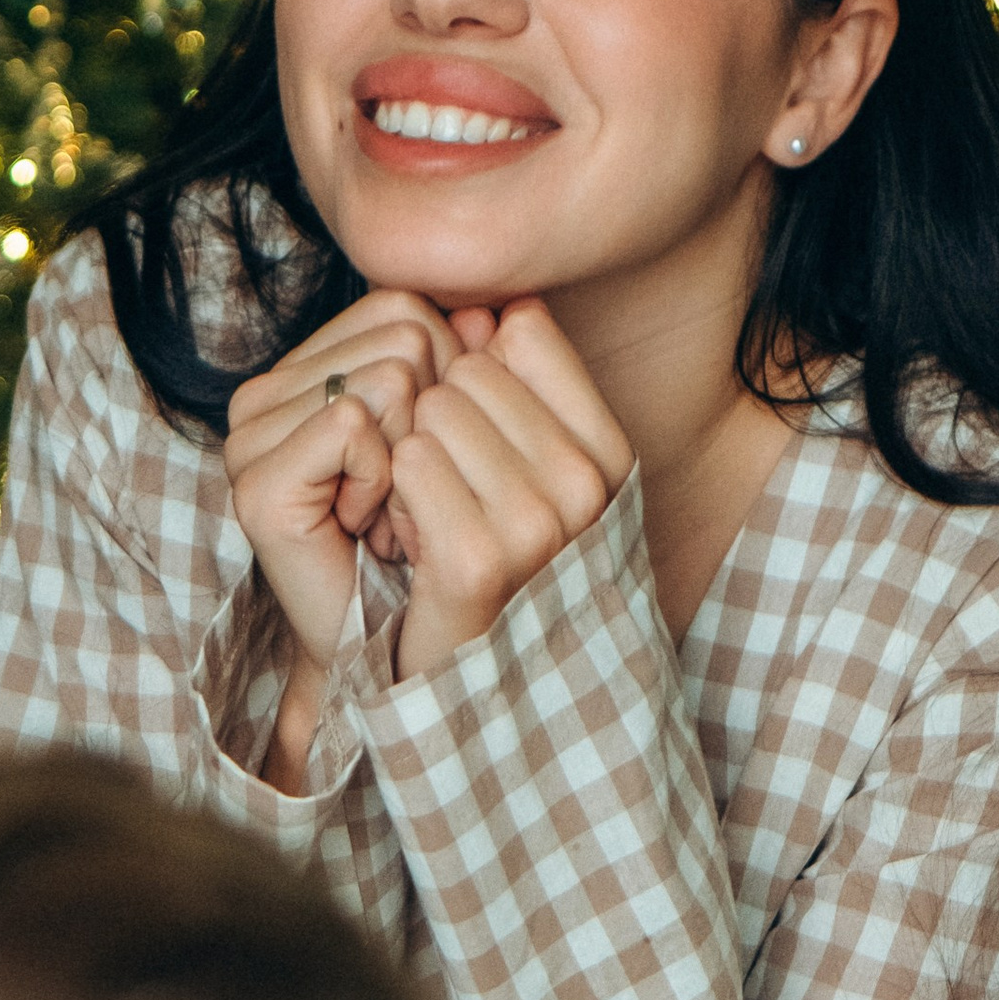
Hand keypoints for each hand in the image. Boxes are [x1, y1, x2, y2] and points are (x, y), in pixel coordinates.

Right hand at [225, 289, 463, 681]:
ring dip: (411, 456)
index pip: (403, 306)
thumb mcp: (454, 437)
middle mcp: (263, 393)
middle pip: (402, 332)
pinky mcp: (257, 482)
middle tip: (403, 493)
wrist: (391, 641)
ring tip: (385, 512)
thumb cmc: (427, 540)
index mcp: (300, 369)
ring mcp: (250, 437)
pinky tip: (364, 526)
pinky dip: (383, 480)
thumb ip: (468, 366)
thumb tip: (496, 312)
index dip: (444, 378)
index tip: (421, 458)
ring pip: (388, 374)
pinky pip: (354, 423)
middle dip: (431, 418)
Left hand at [385, 300, 631, 686]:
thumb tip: (481, 308)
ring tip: (427, 525)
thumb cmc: (496, 576)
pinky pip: (409, 459)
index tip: (476, 445)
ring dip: (409, 465)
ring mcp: (538, 525)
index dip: (474, 376)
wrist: (475, 691)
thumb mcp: (531, 473)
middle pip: (469, 370)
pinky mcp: (479, 560)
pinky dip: (388, 496)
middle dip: (437, 425)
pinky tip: (407, 544)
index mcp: (610, 457)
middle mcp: (586, 487)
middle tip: (443, 498)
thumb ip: (517, 384)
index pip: (523, 334)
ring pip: (432, 410)